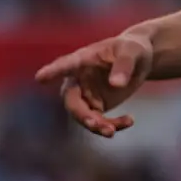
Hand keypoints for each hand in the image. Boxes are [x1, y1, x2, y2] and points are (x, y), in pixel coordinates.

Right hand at [34, 31, 153, 137]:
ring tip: (112, 131)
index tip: (41, 77)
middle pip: (71, 100)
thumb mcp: (132, 52)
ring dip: (97, 126)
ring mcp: (86, 95)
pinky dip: (112, 125)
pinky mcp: (96, 106)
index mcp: (83, 59)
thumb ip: (124, 65)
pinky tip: (129, 121)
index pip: (66, 64)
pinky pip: (99, 121)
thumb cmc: (132, 50)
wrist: (139, 61)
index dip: (54, 71)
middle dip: (81, 114)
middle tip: (94, 123)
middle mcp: (78, 79)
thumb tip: (116, 84)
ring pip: (84, 116)